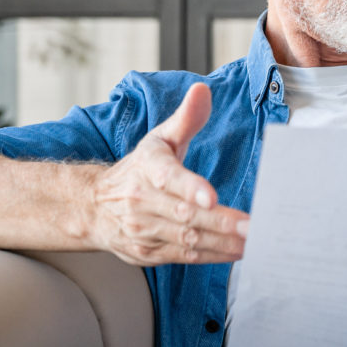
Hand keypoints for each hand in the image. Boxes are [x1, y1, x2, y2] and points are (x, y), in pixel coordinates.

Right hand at [89, 83, 249, 265]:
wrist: (94, 206)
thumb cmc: (139, 169)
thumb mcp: (159, 138)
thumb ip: (186, 118)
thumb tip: (203, 90)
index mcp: (148, 167)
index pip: (168, 177)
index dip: (190, 187)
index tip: (211, 196)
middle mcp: (142, 200)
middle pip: (185, 214)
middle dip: (220, 222)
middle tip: (252, 226)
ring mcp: (143, 229)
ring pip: (186, 238)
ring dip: (221, 243)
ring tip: (252, 241)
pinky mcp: (148, 252)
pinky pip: (183, 256)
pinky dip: (211, 256)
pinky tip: (236, 252)